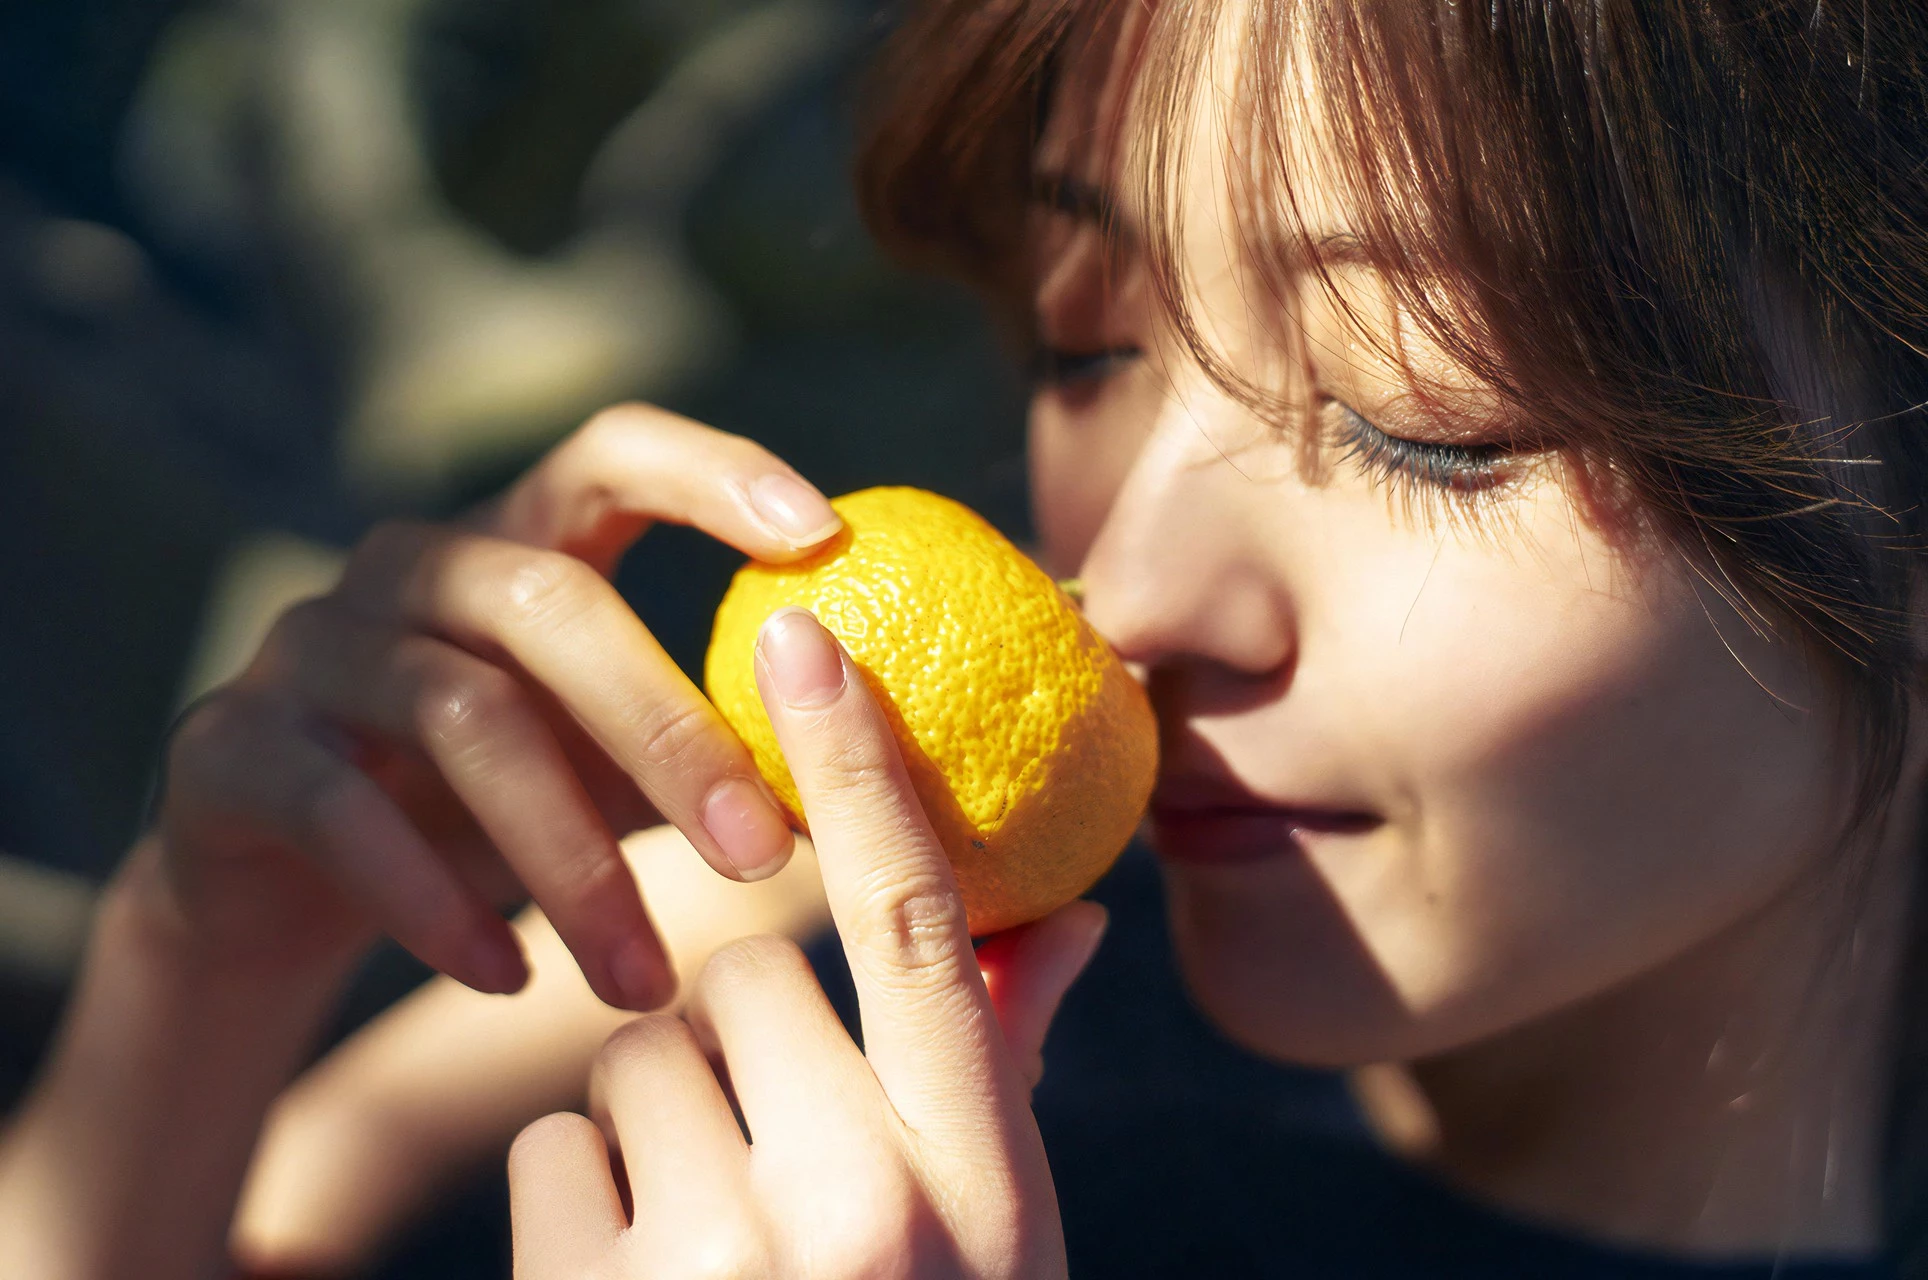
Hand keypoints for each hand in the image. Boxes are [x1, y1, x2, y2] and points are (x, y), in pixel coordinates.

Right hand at [153, 405, 843, 1006]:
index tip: (824, 532)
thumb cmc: (490, 812)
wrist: (280, 891)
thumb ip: (718, 747)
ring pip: (460, 715)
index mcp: (514, 543)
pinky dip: (437, 903)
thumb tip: (889, 770)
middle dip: (668, 729)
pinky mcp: (231, 747)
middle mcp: (408, 567)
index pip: (609, 454)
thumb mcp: (607, 771)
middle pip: (549, 600)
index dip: (713, 470)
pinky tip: (509, 976)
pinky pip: (343, 812)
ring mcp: (309, 647)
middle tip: (763, 854)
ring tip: (644, 981)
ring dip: (571, 859)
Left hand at [508, 609, 1107, 1278]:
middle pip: (742, 980)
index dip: (860, 766)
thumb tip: (1070, 912)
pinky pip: (546, 1148)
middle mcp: (862, 1208)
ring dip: (653, 1121)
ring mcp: (720, 1263)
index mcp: (976, 1177)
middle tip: (763, 1143)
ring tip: (701, 1238)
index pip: (917, 926)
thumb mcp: (994, 1236)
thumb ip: (1001, 1065)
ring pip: (633, 1055)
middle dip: (739, 1038)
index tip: (802, 634)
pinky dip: (574, 1200)